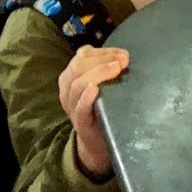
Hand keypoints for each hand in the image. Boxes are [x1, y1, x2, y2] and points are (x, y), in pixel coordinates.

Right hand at [58, 45, 129, 178]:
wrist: (98, 141)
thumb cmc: (102, 107)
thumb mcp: (101, 84)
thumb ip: (106, 68)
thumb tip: (124, 55)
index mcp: (72, 76)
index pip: (83, 55)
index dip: (104, 51)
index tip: (123, 53)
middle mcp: (67, 89)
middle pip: (79, 66)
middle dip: (103, 60)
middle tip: (124, 60)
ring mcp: (71, 106)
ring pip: (77, 84)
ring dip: (98, 73)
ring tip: (116, 69)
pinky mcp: (80, 123)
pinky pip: (79, 108)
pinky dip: (86, 97)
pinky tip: (95, 90)